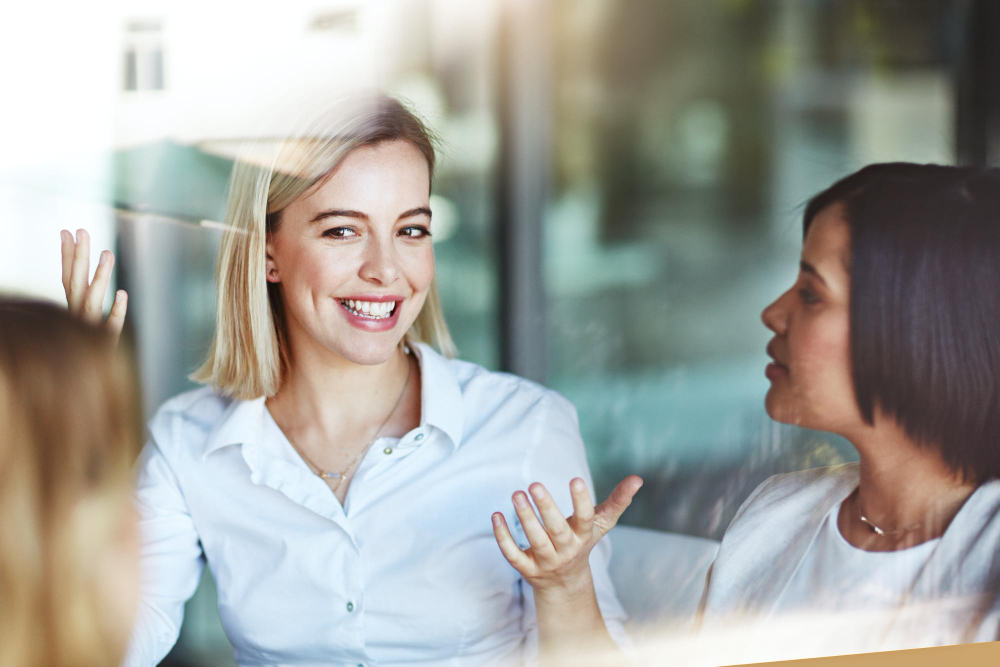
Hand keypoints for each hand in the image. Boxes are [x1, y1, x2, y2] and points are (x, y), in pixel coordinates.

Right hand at [60, 229, 127, 339]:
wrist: (83, 386)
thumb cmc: (83, 349)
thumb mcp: (82, 318)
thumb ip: (82, 291)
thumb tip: (84, 264)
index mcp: (70, 310)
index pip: (67, 278)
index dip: (67, 254)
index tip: (67, 230)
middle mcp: (75, 318)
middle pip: (75, 283)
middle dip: (79, 256)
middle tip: (84, 231)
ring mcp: (88, 331)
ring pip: (91, 301)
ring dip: (99, 277)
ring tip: (109, 253)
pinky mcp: (103, 345)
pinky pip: (109, 328)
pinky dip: (114, 312)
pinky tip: (123, 295)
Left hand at [492, 475, 642, 596]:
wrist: (565, 583)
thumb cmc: (582, 541)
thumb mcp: (601, 523)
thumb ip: (618, 501)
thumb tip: (638, 478)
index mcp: (584, 536)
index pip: (586, 518)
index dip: (581, 501)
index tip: (576, 479)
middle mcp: (566, 550)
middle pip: (556, 530)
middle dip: (546, 508)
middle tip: (534, 484)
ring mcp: (546, 561)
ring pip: (535, 541)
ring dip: (524, 518)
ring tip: (516, 494)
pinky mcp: (527, 569)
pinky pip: (513, 555)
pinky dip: (503, 537)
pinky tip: (496, 515)